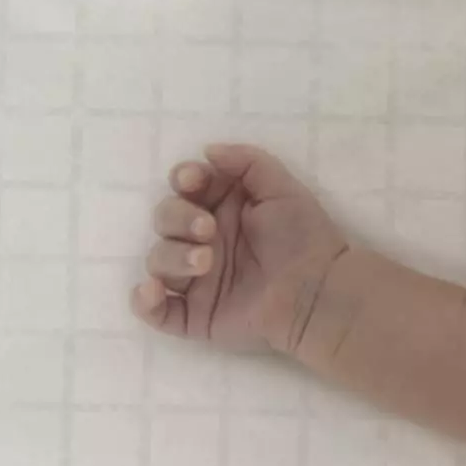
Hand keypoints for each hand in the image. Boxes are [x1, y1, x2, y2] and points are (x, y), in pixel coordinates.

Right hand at [131, 142, 348, 353]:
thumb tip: (208, 151)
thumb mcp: (282, 188)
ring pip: (158, 261)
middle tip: (208, 229)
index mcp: (219, 208)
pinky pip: (156, 310)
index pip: (183, 187)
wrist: (320, 289)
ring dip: (172, 257)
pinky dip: (144, 301)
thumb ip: (248, 162)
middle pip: (164, 219)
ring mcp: (196, 279)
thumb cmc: (304, 236)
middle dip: (178, 218)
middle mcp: (202, 240)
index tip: (195, 181)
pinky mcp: (196, 314)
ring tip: (205, 261)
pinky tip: (152, 291)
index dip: (182, 179)